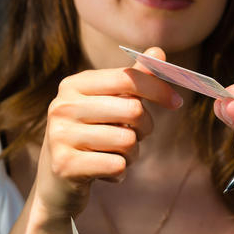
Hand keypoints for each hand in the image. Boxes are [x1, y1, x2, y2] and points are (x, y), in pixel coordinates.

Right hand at [33, 47, 182, 219]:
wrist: (57, 181)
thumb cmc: (91, 135)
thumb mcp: (109, 104)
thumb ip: (133, 79)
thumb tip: (158, 52)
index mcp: (74, 85)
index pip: (127, 78)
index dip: (158, 89)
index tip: (177, 102)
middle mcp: (63, 106)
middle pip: (133, 110)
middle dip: (145, 127)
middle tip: (135, 136)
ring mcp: (60, 136)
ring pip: (128, 141)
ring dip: (132, 154)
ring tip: (116, 155)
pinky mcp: (65, 166)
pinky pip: (118, 166)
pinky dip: (120, 172)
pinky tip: (105, 171)